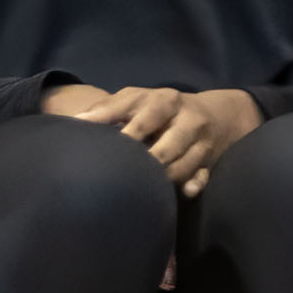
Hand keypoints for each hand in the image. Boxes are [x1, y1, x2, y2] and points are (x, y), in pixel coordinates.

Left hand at [42, 81, 263, 187]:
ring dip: (162, 178)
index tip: (109, 149)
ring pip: (182, 167)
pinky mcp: (210, 163)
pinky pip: (202, 177)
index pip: (145, 118)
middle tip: (124, 175)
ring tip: (141, 188)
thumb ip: (107, 109)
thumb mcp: (137, 99)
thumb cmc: (160, 108)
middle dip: (147, 162)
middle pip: (166, 147)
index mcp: (165, 101)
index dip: (128, 135)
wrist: (218, 114)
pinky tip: (182, 193)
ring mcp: (202, 143)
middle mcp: (187, 121)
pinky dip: (192, 185)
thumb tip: (74, 123)